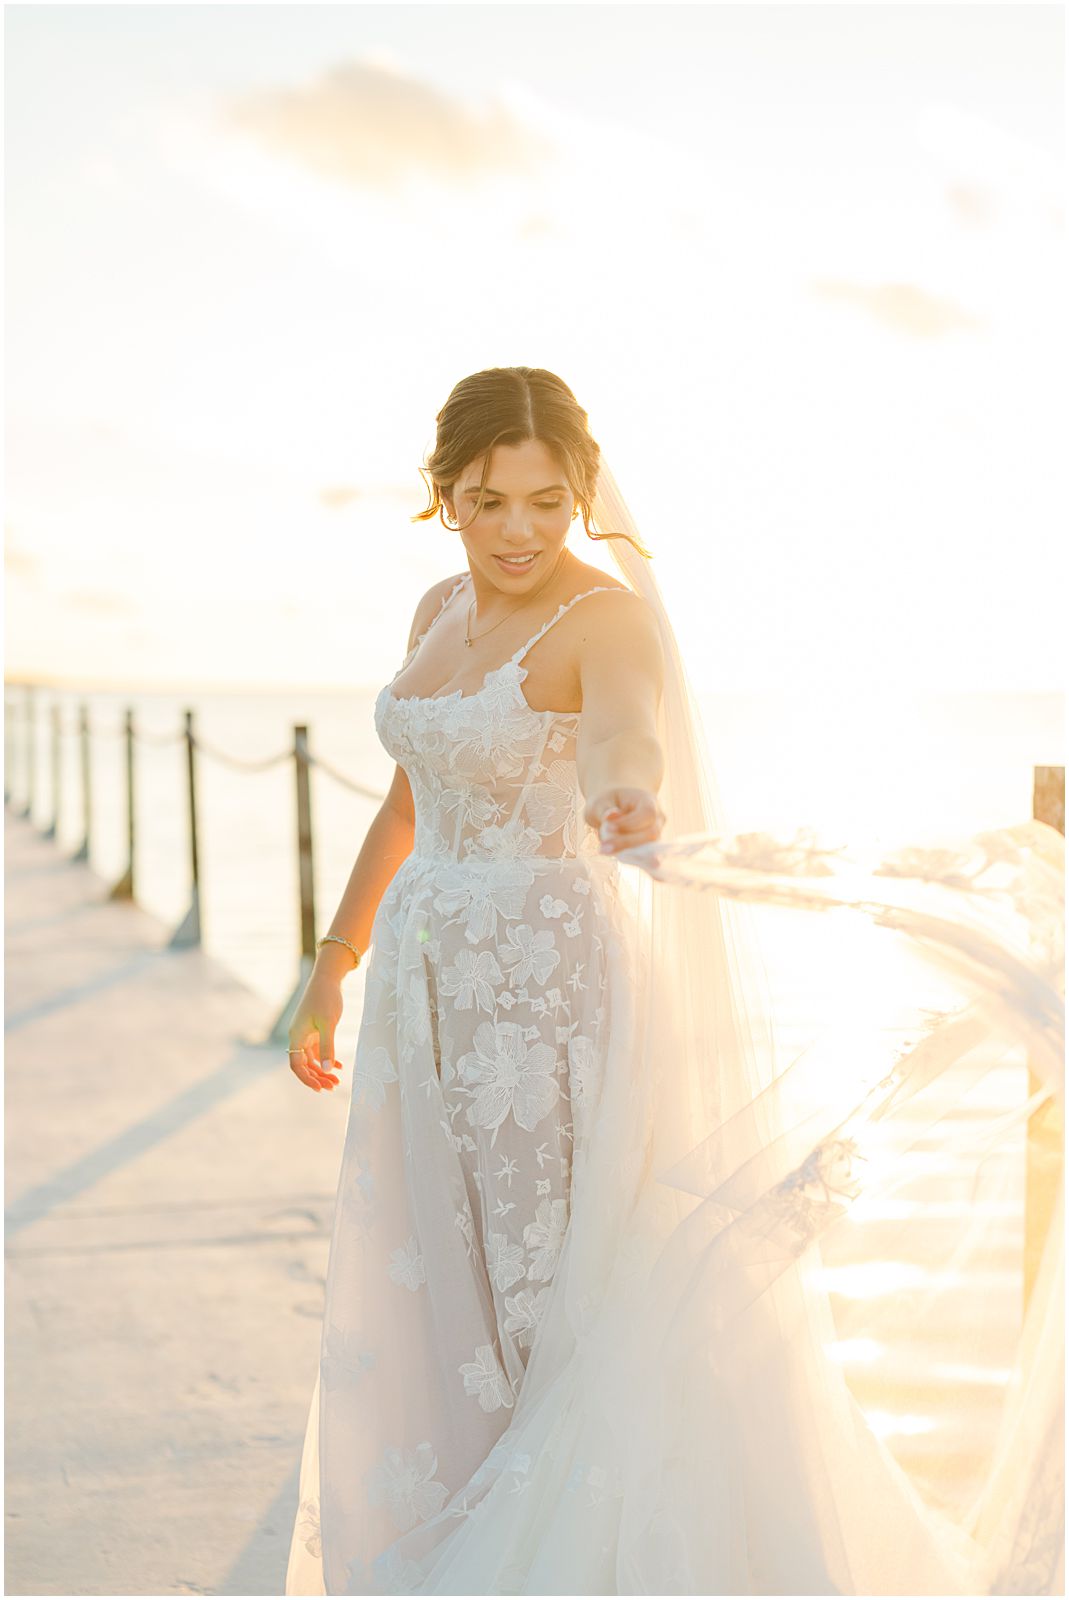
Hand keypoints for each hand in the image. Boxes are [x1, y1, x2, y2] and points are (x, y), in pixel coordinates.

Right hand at [288, 974, 343, 1091]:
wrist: (328, 977)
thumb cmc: (327, 998)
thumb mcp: (328, 1024)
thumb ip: (327, 1046)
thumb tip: (325, 1070)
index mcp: (297, 1035)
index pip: (296, 1064)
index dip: (306, 1079)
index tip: (319, 1089)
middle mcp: (299, 1036)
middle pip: (304, 1064)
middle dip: (317, 1077)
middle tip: (333, 1087)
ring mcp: (306, 1033)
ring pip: (312, 1058)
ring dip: (323, 1070)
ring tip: (337, 1081)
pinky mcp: (315, 1029)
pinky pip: (318, 1050)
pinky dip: (327, 1058)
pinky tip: (339, 1066)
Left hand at [584, 787, 665, 854]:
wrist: (613, 807)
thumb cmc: (607, 803)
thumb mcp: (600, 802)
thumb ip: (604, 809)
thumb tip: (612, 815)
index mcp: (648, 801)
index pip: (647, 814)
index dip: (630, 823)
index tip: (608, 827)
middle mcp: (657, 819)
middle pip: (651, 834)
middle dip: (627, 842)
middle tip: (603, 847)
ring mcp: (656, 835)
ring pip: (650, 849)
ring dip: (628, 853)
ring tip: (605, 850)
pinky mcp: (650, 849)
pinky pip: (647, 859)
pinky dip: (635, 862)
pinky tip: (620, 860)